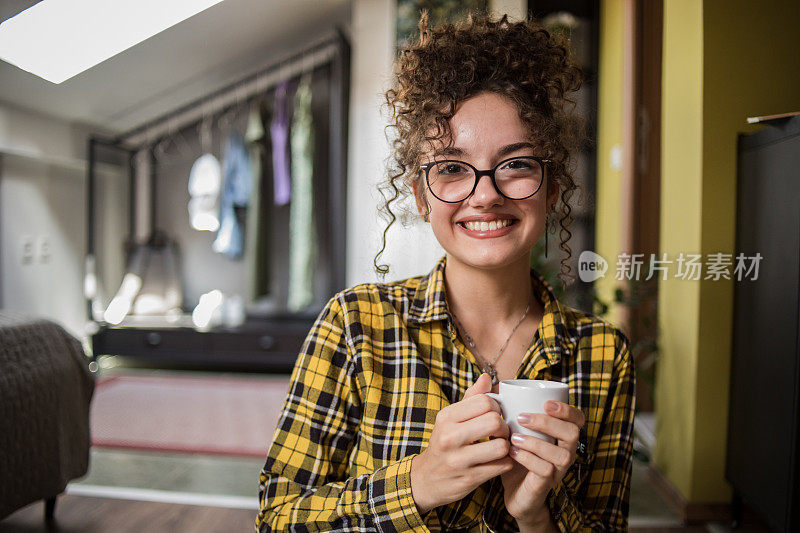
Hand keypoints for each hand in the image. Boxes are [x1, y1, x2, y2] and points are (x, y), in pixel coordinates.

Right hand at [411, 373, 514, 513]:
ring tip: (500, 447)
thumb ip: (470, 398)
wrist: (426, 479)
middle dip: (503, 426)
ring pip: (501, 446)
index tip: (494, 415)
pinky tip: (498, 461)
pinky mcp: (469, 479)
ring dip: (506, 446)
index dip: (496, 407)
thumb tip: (486, 377)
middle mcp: (449, 437)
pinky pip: (502, 466)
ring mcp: (459, 460)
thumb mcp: (450, 419)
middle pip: (494, 421)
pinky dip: (505, 462)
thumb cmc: (444, 443)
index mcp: (446, 417)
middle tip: (499, 432)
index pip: (485, 401)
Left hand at [498, 400, 585, 526]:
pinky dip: (528, 459)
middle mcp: (565, 451)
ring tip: (514, 437)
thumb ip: (496, 404)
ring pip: (562, 454)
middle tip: (523, 418)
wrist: (510, 489)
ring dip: (536, 443)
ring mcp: (558, 469)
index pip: (578, 418)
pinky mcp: (545, 484)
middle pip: (572, 433)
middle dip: (549, 422)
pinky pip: (545, 471)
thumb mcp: (506, 426)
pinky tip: (512, 453)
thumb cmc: (511, 452)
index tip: (546, 403)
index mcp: (560, 434)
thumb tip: (485, 378)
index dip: (567, 409)